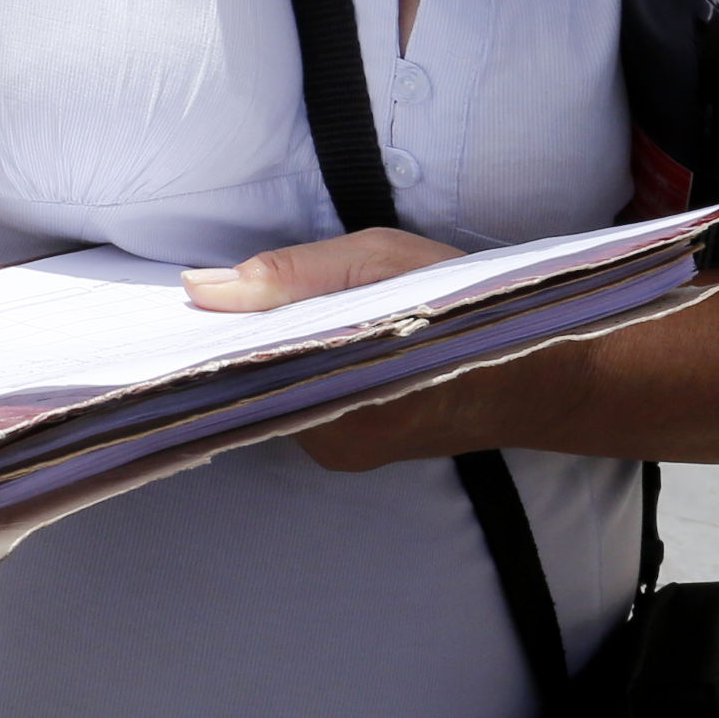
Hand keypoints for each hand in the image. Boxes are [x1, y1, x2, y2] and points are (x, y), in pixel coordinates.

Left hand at [181, 228, 595, 470]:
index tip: (172, 305)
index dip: (207, 334)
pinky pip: (297, 401)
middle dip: (230, 340)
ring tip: (243, 308)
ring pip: (273, 393)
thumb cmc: (472, 309)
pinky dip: (289, 366)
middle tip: (198, 295)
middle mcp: (334, 443)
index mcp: (340, 404)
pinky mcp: (349, 447)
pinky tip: (282, 333)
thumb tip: (200, 288)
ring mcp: (342, 452)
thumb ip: (288, 277)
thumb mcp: (379, 265)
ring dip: (260, 352)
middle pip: (252, 385)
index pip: (241, 372)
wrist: (546, 372)